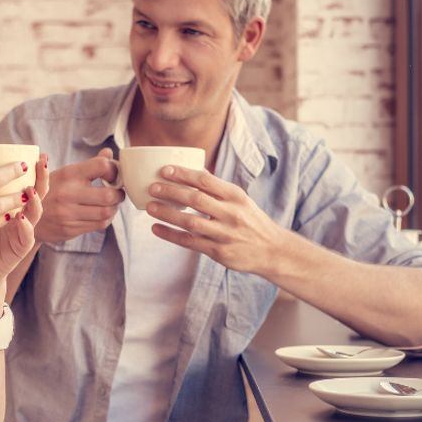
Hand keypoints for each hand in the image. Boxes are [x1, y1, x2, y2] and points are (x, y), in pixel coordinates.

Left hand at [0, 153, 49, 289]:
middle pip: (37, 192)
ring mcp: (22, 231)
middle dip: (42, 177)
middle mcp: (21, 214)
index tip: (35, 153)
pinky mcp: (19, 248)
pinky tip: (21, 217)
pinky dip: (26, 227)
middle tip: (42, 162)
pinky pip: (27, 237)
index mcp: (9, 202)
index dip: (33, 169)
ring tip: (31, 190)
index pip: (25, 181)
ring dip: (36, 201)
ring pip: (36, 213)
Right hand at [34, 148, 124, 242]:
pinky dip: (106, 219)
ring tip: (110, 204)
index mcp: (68, 174)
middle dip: (119, 194)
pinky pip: (99, 225)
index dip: (114, 170)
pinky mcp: (70, 229)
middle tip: (118, 192)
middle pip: (109, 195)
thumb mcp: (64, 173)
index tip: (112, 174)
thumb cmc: (50, 191)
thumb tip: (108, 153)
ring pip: (106, 212)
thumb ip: (89, 165)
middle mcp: (68, 194)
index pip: (102, 166)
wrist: (26, 217)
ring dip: (114, 208)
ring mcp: (68, 214)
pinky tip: (101, 214)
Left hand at [145, 165, 283, 274]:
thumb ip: (218, 188)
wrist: (272, 250)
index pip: (206, 181)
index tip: (164, 170)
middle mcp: (231, 214)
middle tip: (152, 187)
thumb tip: (196, 171)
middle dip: (171, 192)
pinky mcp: (219, 252)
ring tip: (149, 207)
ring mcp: (225, 234)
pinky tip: (156, 228)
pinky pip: (190, 242)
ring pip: (190, 222)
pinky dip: (171, 235)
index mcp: (236, 196)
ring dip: (167, 214)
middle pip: (196, 199)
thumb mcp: (241, 200)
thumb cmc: (251, 221)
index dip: (183, 174)